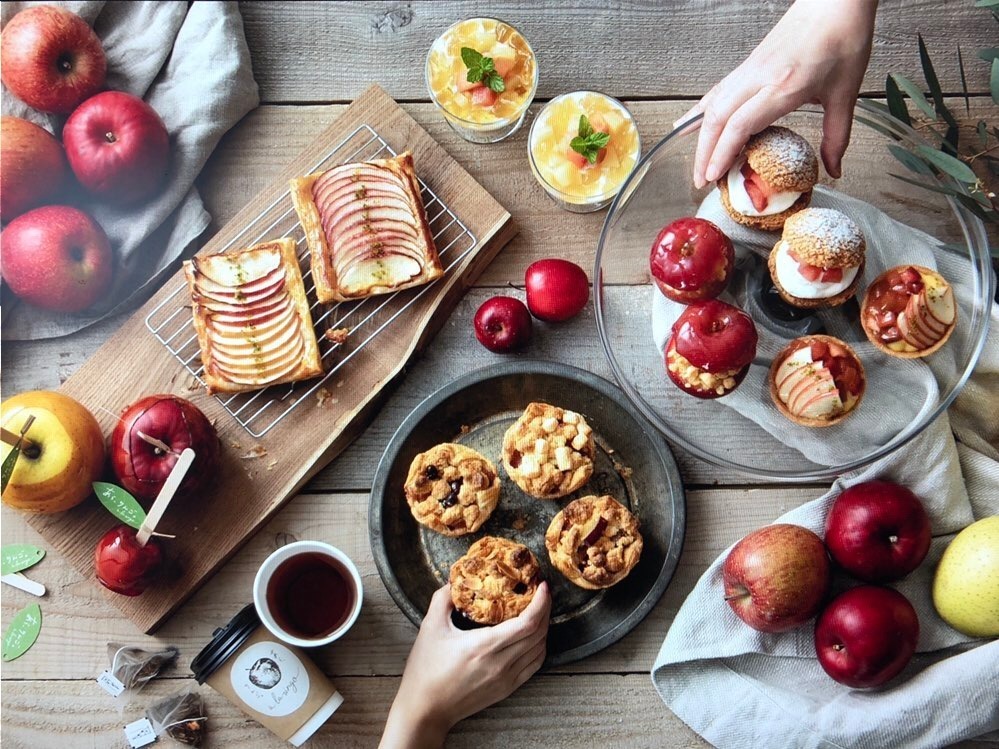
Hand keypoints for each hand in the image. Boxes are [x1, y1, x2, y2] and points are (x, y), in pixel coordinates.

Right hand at [379, 582, 550, 748]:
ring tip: (538, 610)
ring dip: (544, 627)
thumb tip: (454, 580)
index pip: (528, 623)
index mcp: (483, 646)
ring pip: (540, 649)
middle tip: (541, 592)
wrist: (425, 710)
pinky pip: (534, 665)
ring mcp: (506, 679)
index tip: (542, 585)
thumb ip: (443, 598)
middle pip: (538, 633)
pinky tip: (533, 636)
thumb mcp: (430, 627)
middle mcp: (500, 664)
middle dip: (545, 609)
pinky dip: (539, 647)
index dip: (541, 602)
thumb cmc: (425, 670)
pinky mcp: (507, 689)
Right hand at [678, 0, 876, 186]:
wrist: (835, 0)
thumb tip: (834, 170)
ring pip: (713, 105)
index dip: (722, 153)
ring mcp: (750, 69)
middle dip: (704, 153)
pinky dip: (699, 110)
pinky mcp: (748, 64)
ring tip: (695, 163)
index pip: (740, 124)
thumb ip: (837, 136)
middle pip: (718, 118)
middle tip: (700, 181)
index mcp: (784, 86)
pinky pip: (717, 91)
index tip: (713, 177)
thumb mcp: (846, 92)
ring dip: (699, 137)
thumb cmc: (843, 38)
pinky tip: (687, 123)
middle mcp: (760, 77)